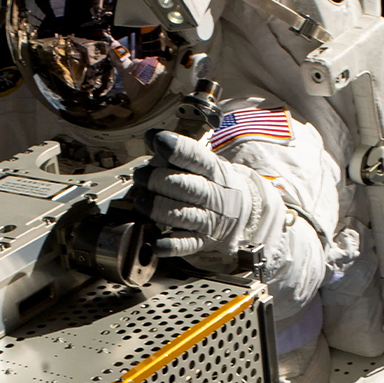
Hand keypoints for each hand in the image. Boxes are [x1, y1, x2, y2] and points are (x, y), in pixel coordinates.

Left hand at [143, 130, 265, 256]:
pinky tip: (156, 243)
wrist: (242, 212)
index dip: (178, 149)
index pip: (197, 158)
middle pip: (189, 187)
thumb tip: (151, 136)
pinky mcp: (202, 241)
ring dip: (160, 209)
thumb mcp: (201, 163)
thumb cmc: (213, 183)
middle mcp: (214, 195)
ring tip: (141, 203)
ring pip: (185, 215)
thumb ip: (175, 151)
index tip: (159, 141)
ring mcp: (209, 219)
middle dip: (161, 180)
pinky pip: (187, 245)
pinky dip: (171, 246)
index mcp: (214, 171)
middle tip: (141, 175)